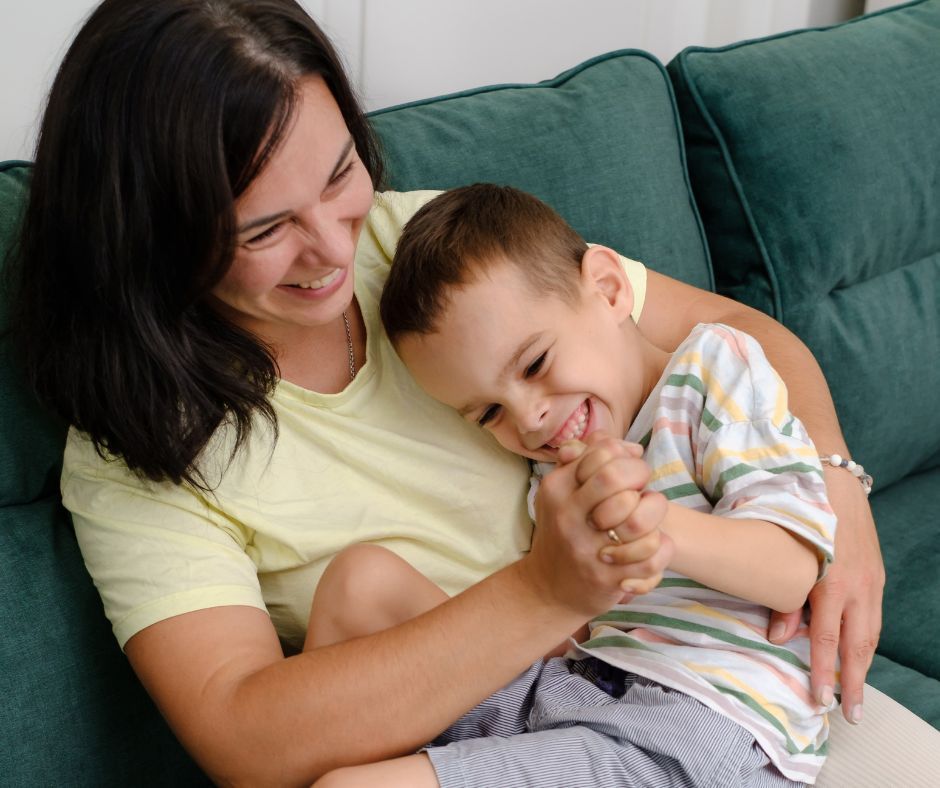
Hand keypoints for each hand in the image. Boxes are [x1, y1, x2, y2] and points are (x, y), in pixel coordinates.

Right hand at [569, 435, 671, 598]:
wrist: (547, 589)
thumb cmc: (565, 530)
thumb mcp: (563, 491)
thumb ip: (589, 459)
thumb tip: (633, 448)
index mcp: (557, 488)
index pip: (602, 452)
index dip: (626, 457)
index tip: (627, 473)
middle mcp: (568, 516)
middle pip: (616, 477)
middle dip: (641, 477)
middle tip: (641, 491)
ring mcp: (586, 548)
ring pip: (638, 519)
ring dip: (654, 516)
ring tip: (648, 519)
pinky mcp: (606, 578)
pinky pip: (651, 557)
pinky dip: (662, 549)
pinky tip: (652, 545)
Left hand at [768, 469, 883, 722]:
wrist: (832, 475)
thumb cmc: (799, 510)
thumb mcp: (784, 551)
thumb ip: (783, 595)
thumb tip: (777, 637)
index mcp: (832, 581)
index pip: (827, 638)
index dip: (823, 672)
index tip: (820, 700)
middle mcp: (858, 585)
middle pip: (857, 645)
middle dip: (853, 682)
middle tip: (848, 714)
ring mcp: (871, 579)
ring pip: (870, 632)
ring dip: (863, 665)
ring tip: (856, 694)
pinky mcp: (875, 573)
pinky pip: (873, 614)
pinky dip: (867, 638)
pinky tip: (859, 652)